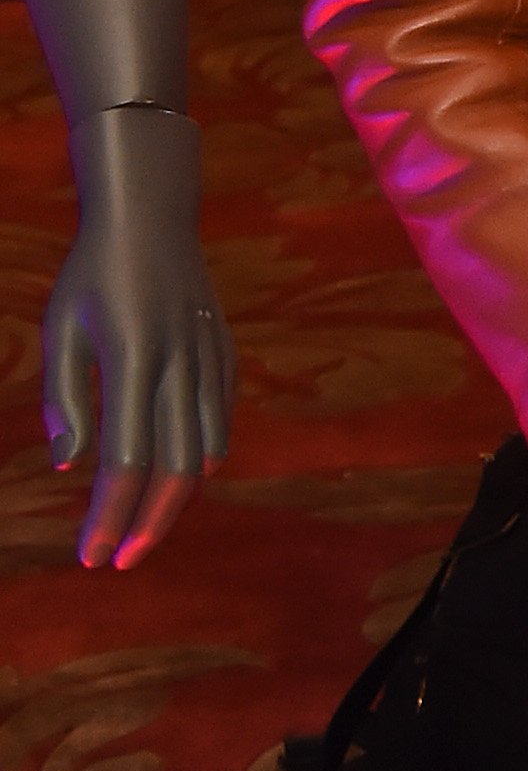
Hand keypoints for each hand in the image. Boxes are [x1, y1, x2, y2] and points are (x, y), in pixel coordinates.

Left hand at [41, 108, 232, 569]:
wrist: (151, 209)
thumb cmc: (92, 269)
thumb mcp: (61, 329)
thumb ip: (66, 399)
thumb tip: (70, 464)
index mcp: (132, 360)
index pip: (124, 461)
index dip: (108, 516)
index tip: (89, 556)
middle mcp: (179, 364)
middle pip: (175, 468)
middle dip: (148, 525)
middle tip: (121, 561)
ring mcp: (208, 357)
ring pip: (205, 449)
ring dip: (176, 499)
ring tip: (144, 527)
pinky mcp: (223, 349)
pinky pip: (221, 416)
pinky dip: (207, 455)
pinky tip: (188, 474)